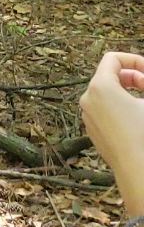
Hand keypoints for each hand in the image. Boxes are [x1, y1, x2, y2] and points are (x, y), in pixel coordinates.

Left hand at [81, 52, 143, 175]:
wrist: (137, 167)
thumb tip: (142, 81)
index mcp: (100, 86)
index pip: (113, 59)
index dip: (135, 61)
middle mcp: (88, 98)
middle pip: (109, 75)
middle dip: (134, 77)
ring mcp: (87, 114)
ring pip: (107, 93)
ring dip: (128, 92)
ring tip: (143, 105)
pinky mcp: (92, 129)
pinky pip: (104, 109)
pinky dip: (120, 107)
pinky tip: (136, 120)